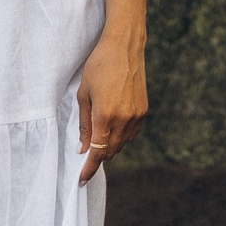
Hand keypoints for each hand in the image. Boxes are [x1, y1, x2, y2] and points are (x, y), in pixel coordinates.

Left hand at [74, 33, 147, 185]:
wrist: (125, 46)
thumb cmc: (99, 66)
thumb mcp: (84, 94)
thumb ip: (84, 124)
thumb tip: (83, 148)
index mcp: (105, 115)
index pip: (97, 152)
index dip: (89, 168)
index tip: (81, 179)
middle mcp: (124, 119)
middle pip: (110, 151)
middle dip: (98, 156)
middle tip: (86, 153)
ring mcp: (137, 115)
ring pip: (122, 144)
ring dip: (110, 146)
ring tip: (99, 135)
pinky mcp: (144, 110)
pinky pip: (132, 133)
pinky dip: (122, 136)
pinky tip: (113, 126)